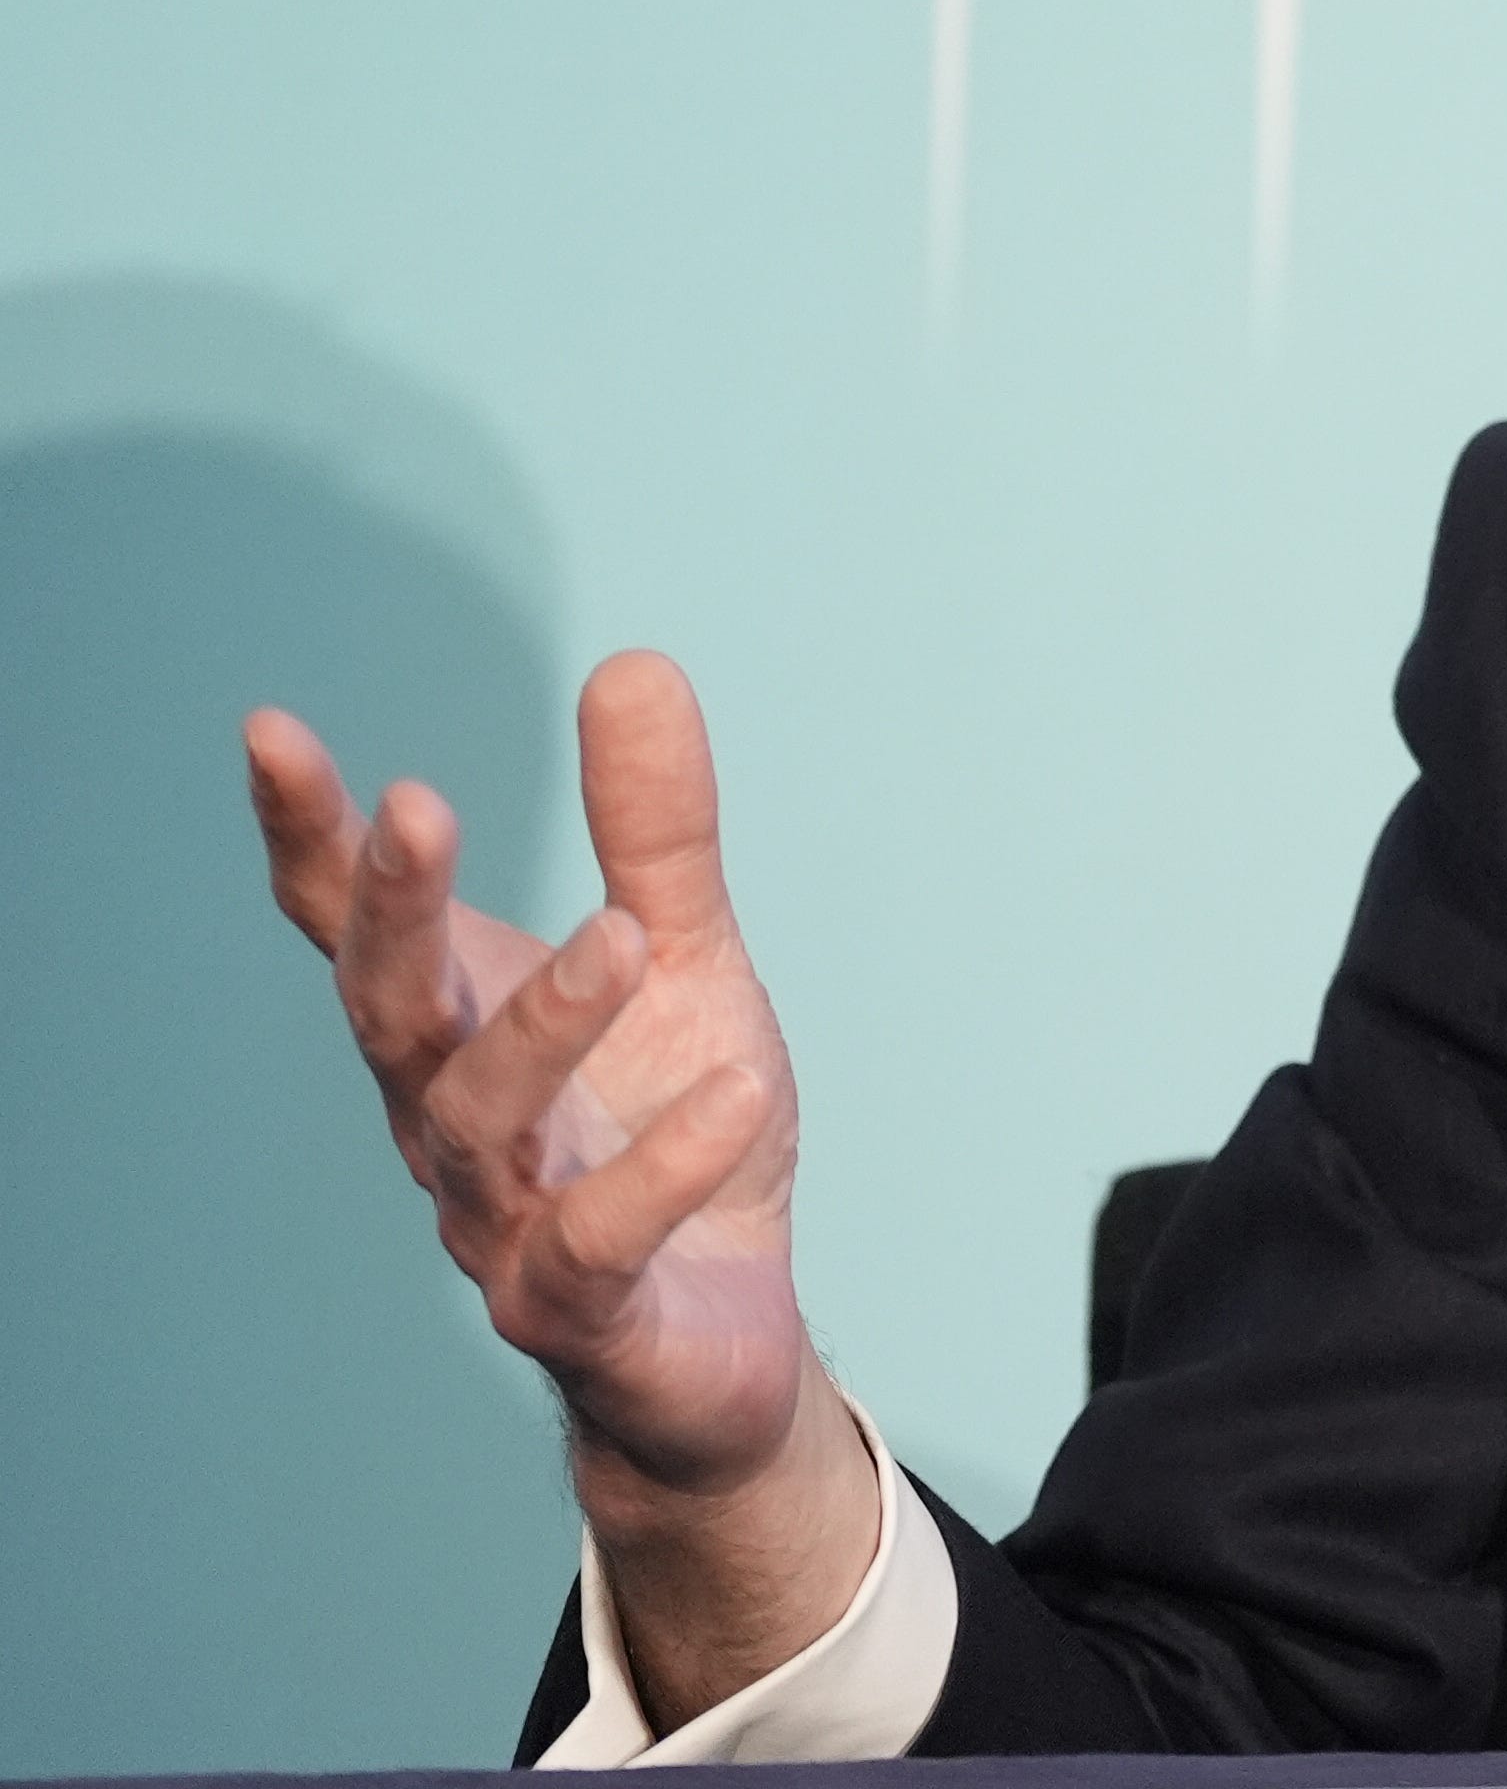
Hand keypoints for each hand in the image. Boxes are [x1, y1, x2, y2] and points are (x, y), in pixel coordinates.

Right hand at [248, 650, 872, 1717]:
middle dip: (391, 914)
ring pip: (480, 1127)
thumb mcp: (686, 959)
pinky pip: (600, 1243)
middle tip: (414, 801)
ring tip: (623, 940)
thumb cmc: (675, 1135)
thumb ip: (655, 830)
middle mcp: (453, 1124)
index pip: (356, 929)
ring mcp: (507, 1224)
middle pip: (391, 1015)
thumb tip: (633, 662)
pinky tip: (738, 1092)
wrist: (723, 1344)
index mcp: (459, 1029)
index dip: (307, 838)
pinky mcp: (584, 1313)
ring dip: (540, 1028)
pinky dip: (663, 1169)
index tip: (268, 731)